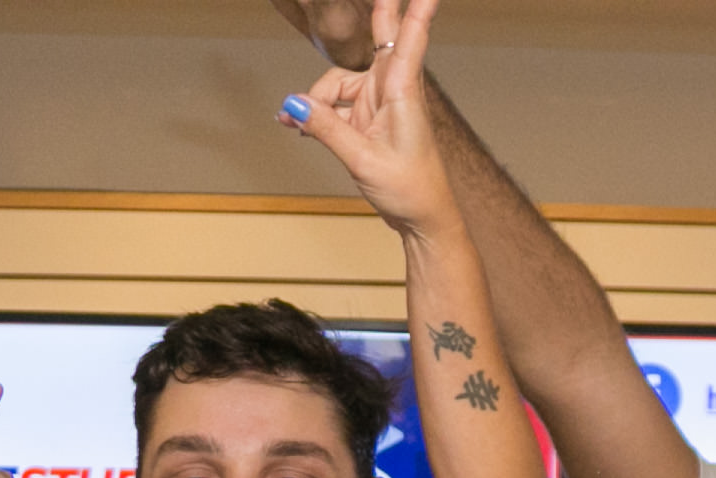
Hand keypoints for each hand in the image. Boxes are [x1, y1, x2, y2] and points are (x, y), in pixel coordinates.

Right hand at [284, 0, 453, 231]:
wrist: (422, 218)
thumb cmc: (408, 188)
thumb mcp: (362, 159)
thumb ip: (326, 128)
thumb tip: (292, 105)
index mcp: (402, 92)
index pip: (410, 39)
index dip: (417, 12)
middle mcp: (392, 90)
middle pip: (377, 42)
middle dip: (378, 15)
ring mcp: (381, 102)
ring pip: (340, 84)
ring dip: (317, 101)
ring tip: (292, 124)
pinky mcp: (371, 118)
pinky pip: (338, 105)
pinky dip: (319, 114)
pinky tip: (298, 126)